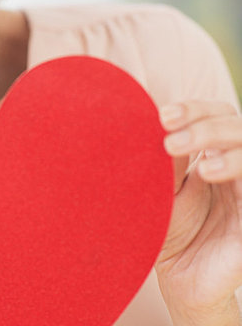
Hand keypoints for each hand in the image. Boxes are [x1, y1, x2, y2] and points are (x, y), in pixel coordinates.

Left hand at [156, 100, 241, 323]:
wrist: (179, 278)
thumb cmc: (168, 227)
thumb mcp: (163, 187)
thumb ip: (167, 158)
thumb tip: (154, 120)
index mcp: (214, 153)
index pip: (215, 116)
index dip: (194, 109)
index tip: (162, 116)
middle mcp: (236, 167)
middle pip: (235, 124)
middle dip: (203, 124)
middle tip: (169, 138)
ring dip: (220, 142)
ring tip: (186, 155)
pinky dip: (236, 168)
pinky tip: (209, 172)